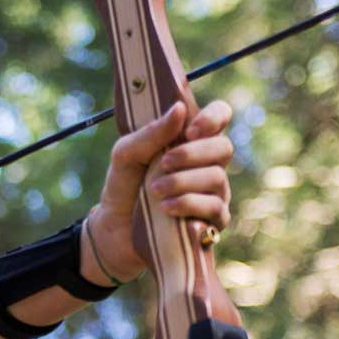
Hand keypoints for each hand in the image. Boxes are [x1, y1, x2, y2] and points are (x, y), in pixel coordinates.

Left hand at [84, 99, 234, 284]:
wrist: (115, 229)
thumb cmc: (124, 185)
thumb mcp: (125, 154)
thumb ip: (150, 133)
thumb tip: (179, 109)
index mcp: (190, 139)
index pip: (220, 115)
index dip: (212, 118)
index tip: (189, 131)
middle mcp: (208, 163)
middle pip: (223, 147)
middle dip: (192, 154)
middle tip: (163, 163)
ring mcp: (214, 192)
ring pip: (217, 178)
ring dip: (182, 182)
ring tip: (154, 191)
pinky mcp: (213, 221)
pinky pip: (214, 208)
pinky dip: (188, 205)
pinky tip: (166, 209)